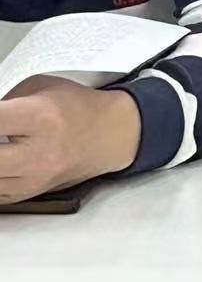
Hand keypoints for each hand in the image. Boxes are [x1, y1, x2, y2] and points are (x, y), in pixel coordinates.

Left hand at [0, 77, 140, 203]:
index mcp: (41, 117)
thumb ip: (5, 101)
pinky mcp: (30, 193)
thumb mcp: (41, 87)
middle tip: (0, 133)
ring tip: (5, 145)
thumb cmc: (76, 107)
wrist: (110, 134)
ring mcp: (34, 178)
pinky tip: (5, 159)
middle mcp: (38, 153)